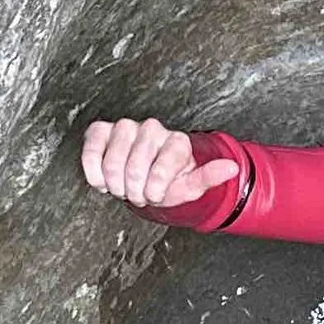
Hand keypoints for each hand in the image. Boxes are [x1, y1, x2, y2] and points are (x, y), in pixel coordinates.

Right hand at [81, 115, 238, 212]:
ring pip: (114, 159)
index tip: (155, 196)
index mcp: (178, 141)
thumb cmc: (169, 181)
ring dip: (116, 183)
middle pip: (135, 166)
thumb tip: (232, 167)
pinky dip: (94, 170)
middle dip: (134, 189)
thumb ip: (209, 177)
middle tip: (139, 194)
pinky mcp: (101, 130)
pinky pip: (92, 149)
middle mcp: (153, 129)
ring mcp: (126, 127)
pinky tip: (102, 181)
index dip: (156, 187)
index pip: (164, 166)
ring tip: (123, 188)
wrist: (146, 177)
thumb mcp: (190, 186)